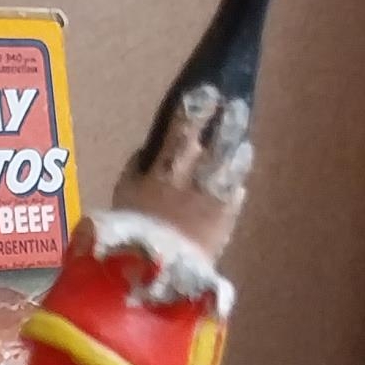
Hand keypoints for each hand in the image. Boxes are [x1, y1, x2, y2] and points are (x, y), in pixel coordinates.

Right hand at [111, 83, 251, 265]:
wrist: (149, 272)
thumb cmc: (127, 232)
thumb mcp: (123, 193)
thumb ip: (138, 168)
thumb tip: (150, 151)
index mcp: (167, 165)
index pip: (187, 122)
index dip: (200, 105)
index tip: (208, 93)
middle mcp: (196, 174)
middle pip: (220, 135)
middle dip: (228, 118)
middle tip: (233, 105)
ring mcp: (216, 194)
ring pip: (235, 159)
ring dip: (239, 145)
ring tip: (241, 138)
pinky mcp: (227, 215)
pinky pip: (239, 188)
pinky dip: (239, 177)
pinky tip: (238, 172)